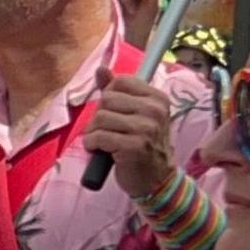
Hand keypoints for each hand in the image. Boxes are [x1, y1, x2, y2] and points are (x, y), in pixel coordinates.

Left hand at [87, 71, 187, 197]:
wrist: (156, 180)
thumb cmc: (143, 145)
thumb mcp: (135, 115)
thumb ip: (117, 91)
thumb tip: (101, 69)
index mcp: (157, 98)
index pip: (120, 82)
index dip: (109, 98)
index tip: (115, 114)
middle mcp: (154, 110)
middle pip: (107, 99)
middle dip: (99, 117)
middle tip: (108, 132)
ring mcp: (146, 128)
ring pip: (100, 118)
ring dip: (94, 132)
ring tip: (103, 142)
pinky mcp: (133, 146)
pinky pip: (98, 137)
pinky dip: (92, 145)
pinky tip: (100, 151)